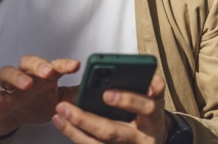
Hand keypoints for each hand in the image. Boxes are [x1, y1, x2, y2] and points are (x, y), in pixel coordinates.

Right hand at [0, 55, 80, 137]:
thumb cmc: (35, 104)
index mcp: (42, 76)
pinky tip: (1, 100)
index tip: (76, 66)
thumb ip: (76, 96)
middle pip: (29, 62)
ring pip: (8, 73)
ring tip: (27, 84)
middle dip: (39, 65)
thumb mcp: (58, 102)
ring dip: (17, 77)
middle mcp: (25, 76)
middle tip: (49, 71)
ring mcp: (7, 87)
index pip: (54, 65)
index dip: (64, 64)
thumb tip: (98, 91)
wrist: (9, 117)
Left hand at [51, 74, 170, 143]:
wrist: (153, 140)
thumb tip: (147, 80)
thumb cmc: (151, 115)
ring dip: (74, 130)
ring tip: (59, 114)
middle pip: (111, 132)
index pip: (144, 108)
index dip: (127, 100)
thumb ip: (154, 85)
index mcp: (153, 119)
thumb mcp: (158, 98)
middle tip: (66, 106)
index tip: (106, 94)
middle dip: (86, 119)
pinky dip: (75, 136)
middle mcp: (138, 138)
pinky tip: (62, 124)